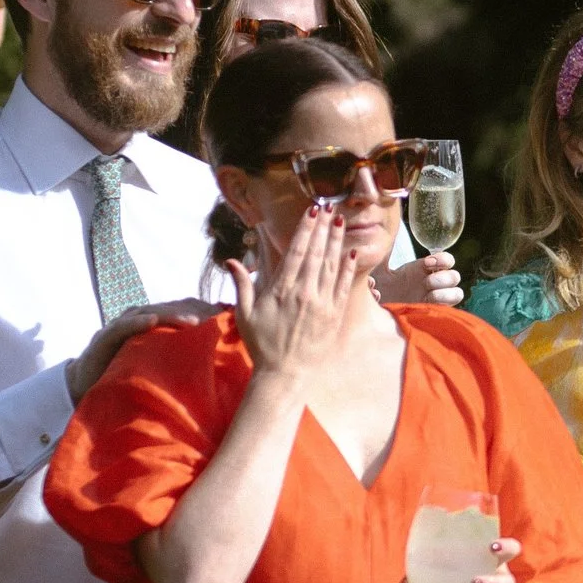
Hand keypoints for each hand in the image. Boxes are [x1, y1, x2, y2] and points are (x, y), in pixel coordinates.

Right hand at [66, 296, 213, 404]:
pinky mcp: (105, 336)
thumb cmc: (125, 375)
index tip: (228, 318)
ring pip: (151, 313)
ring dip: (172, 316)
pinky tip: (152, 320)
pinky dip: (138, 322)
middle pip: (171, 309)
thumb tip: (214, 366)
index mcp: (154, 324)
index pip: (182, 312)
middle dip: (196, 311)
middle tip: (219, 316)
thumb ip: (178, 360)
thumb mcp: (156, 366)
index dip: (204, 313)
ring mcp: (122, 325)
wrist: (85, 384)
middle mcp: (140, 319)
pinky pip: (123, 326)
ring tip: (194, 321)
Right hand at [229, 206, 353, 382]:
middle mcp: (303, 293)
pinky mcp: (334, 315)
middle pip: (316, 253)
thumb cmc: (262, 345)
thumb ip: (242, 285)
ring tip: (341, 221)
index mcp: (280, 290)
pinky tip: (352, 251)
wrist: (285, 375)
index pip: (296, 252)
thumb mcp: (245, 314)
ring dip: (336, 241)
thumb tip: (231, 261)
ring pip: (331, 265)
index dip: (305, 229)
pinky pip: (343, 285)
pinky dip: (347, 267)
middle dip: (323, 228)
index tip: (311, 212)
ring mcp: (321, 303)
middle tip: (329, 207)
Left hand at [381, 252, 461, 308]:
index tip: (428, 262)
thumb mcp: (379, 270)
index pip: (446, 260)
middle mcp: (433, 284)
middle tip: (427, 282)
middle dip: (444, 277)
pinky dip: (443, 306)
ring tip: (429, 296)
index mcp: (424, 270)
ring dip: (446, 293)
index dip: (442, 259)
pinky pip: (450, 309)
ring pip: (457, 293)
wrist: (376, 312)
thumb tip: (383, 236)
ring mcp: (435, 300)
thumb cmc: (379, 289)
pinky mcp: (434, 313)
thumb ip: (384, 255)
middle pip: (455, 276)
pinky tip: (427, 305)